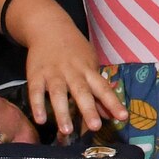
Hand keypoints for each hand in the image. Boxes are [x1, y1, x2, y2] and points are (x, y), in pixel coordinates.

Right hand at [22, 17, 126, 134]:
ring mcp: (53, 73)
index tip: (123, 117)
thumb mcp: (90, 65)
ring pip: (58, 93)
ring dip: (62, 112)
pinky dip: (37, 105)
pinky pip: (36, 91)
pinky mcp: (36, 74)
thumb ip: (98, 91)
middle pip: (82, 92)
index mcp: (88, 70)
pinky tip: (40, 120)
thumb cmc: (74, 51)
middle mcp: (72, 72)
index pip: (103, 88)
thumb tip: (110, 114)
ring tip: (66, 131)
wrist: (49, 27)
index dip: (113, 102)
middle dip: (89, 109)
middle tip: (95, 127)